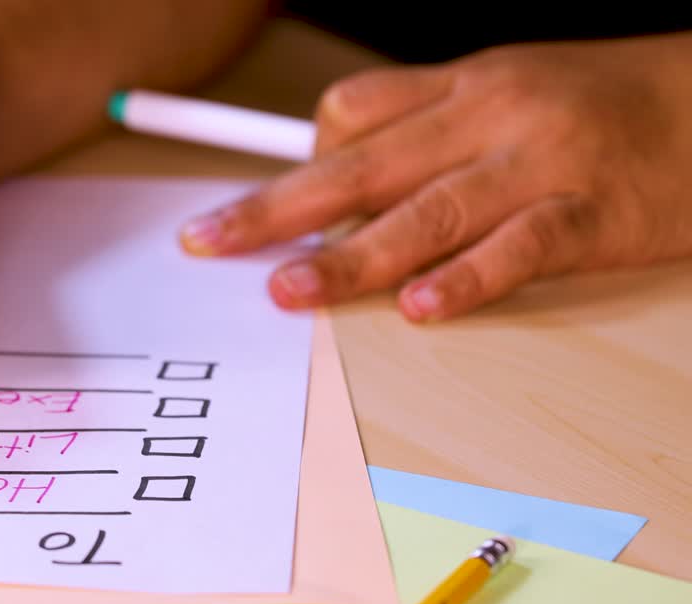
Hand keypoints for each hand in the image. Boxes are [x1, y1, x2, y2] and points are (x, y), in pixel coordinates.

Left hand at [179, 35, 691, 320]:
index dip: (297, 163)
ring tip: (289, 289)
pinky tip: (421, 307)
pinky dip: (468, 277)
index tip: (242, 212)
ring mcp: (542, 163)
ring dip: (351, 255)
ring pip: (429, 209)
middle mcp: (489, 116)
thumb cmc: (604, 102)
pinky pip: (521, 245)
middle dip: (276, 208)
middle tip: (210, 243)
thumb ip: (429, 132)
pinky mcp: (594, 213)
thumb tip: (343, 185)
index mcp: (463, 85)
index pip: (353, 111)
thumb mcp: (508, 91)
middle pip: (362, 163)